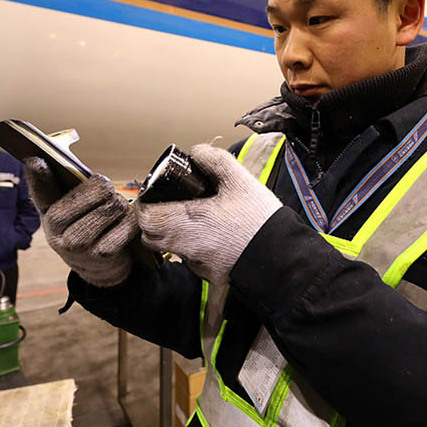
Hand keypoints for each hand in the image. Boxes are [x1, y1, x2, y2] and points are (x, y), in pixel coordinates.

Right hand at [24, 157, 136, 286]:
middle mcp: (56, 229)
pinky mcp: (102, 253)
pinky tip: (122, 225)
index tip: (37, 160)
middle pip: (98, 190)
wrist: (96, 268)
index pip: (40, 189)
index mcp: (46, 211)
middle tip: (104, 195)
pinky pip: (129, 223)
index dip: (39, 175)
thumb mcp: (66, 209)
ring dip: (120, 204)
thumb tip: (40, 159)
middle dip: (106, 188)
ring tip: (112, 211)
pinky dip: (131, 220)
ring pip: (115, 205)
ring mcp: (78, 244)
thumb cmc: (82, 226)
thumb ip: (58, 185)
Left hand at [135, 144, 281, 284]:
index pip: (146, 217)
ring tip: (191, 218)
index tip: (154, 195)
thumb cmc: (259, 221)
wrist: (281, 257)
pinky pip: (189, 259)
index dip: (145, 204)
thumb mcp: (240, 181)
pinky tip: (210, 235)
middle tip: (167, 205)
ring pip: (169, 249)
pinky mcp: (208, 274)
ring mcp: (196, 263)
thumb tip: (196, 152)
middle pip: (150, 236)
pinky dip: (191, 247)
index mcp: (188, 221)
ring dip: (171, 234)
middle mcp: (186, 245)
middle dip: (153, 220)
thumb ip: (215, 161)